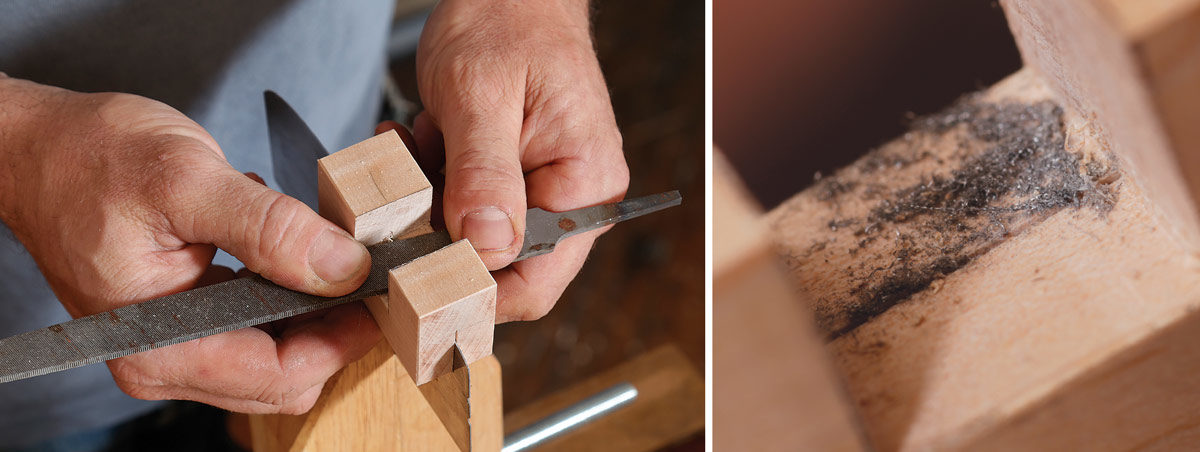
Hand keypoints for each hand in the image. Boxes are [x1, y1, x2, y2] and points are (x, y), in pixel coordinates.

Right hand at [0, 76, 378, 413]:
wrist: (41, 146)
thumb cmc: (91, 158)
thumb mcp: (187, 180)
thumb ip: (269, 228)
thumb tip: (343, 266)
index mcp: (161, 344)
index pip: (279, 374)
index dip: (341, 338)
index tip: (381, 291)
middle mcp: (166, 360)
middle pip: (285, 376)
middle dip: (334, 328)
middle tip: (367, 267)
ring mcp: (176, 345)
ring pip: (279, 354)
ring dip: (315, 309)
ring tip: (328, 251)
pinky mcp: (187, 321)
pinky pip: (259, 327)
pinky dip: (288, 294)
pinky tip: (289, 250)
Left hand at [414, 0, 629, 321]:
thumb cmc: (507, 22)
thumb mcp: (480, 96)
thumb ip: (484, 174)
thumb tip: (487, 247)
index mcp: (585, 185)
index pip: (536, 282)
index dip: (472, 292)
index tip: (412, 278)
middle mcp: (573, 199)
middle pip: (500, 268)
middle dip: (441, 240)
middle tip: (407, 191)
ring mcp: (543, 192)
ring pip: (472, 242)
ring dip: (429, 206)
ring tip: (416, 147)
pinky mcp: (513, 181)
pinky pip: (464, 211)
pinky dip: (431, 184)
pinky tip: (422, 140)